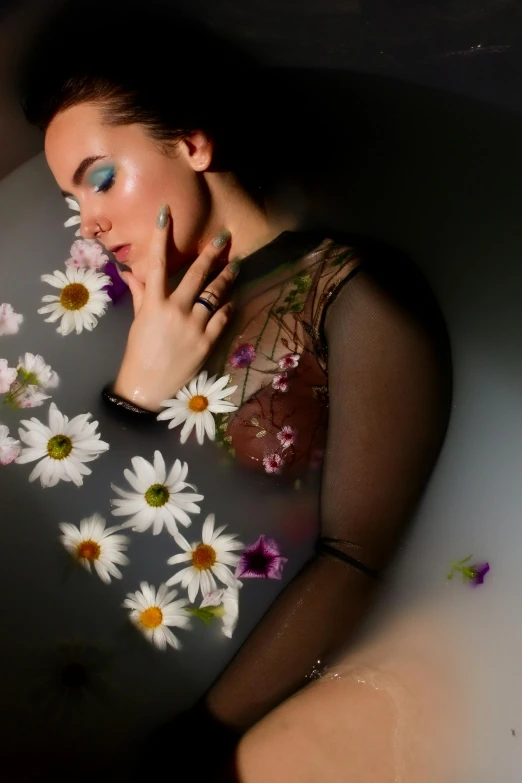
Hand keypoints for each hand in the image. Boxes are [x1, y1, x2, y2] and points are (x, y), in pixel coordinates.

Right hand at [113, 205, 237, 411]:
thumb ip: (140, 294)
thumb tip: (131, 271)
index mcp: (154, 302)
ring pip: (215, 294)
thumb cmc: (139, 352)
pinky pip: (223, 317)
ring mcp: (193, 325)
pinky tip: (233, 299)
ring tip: (237, 264)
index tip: (166, 213)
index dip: (161, 236)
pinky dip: (229, 306)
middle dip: (212, 253)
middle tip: (225, 237)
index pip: (157, 263)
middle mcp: (175, 309)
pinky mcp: (207, 341)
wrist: (147, 386)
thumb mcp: (138, 321)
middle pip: (197, 274)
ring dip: (227, 277)